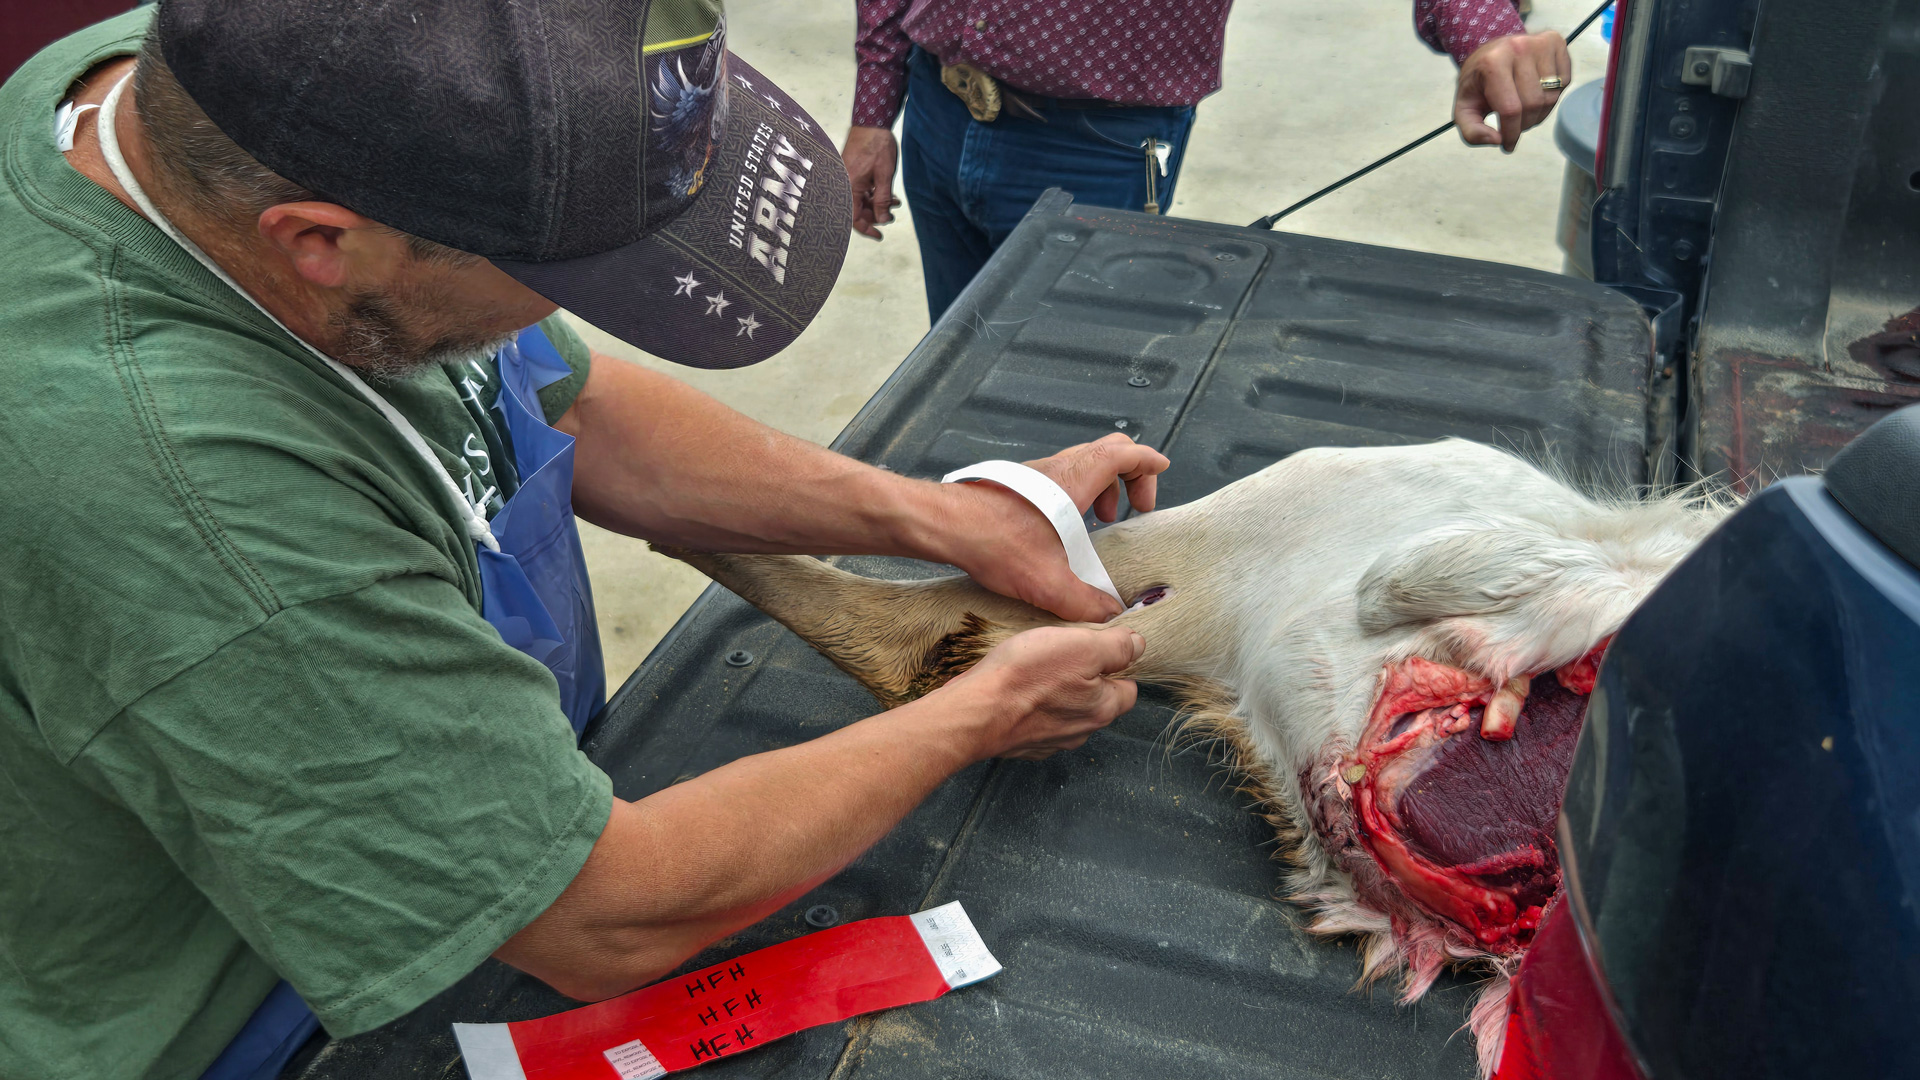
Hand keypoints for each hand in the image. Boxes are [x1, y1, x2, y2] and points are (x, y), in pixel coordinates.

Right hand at [844, 125, 899, 238]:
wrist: (872, 122)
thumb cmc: (877, 146)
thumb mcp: (884, 176)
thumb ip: (882, 200)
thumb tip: (884, 220)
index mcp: (849, 187)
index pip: (853, 218)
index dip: (866, 229)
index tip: (879, 235)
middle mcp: (844, 184)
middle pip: (857, 210)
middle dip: (875, 215)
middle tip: (892, 215)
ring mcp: (847, 178)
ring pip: (860, 200)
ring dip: (876, 204)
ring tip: (895, 203)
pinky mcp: (851, 172)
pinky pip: (860, 190)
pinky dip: (873, 194)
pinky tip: (888, 194)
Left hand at [938, 433, 1170, 621]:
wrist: (944, 526)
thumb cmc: (993, 542)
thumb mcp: (1049, 582)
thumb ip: (1087, 602)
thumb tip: (1111, 616)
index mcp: (1077, 480)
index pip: (1127, 454)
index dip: (1149, 463)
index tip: (1163, 472)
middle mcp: (1058, 468)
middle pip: (1108, 450)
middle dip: (1130, 475)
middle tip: (1132, 509)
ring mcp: (1037, 472)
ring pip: (1082, 462)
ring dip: (1101, 485)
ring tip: (1101, 520)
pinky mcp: (1018, 484)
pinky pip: (1060, 476)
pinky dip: (1076, 493)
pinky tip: (1065, 529)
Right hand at [945, 624, 1143, 759]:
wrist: (976, 712)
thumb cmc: (1027, 675)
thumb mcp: (1081, 646)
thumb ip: (1116, 647)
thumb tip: (1139, 645)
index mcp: (1103, 708)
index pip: (1129, 689)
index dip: (1117, 667)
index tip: (1097, 651)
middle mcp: (1082, 731)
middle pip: (1097, 703)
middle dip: (1086, 682)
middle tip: (1062, 657)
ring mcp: (1051, 742)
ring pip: (1067, 715)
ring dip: (1058, 696)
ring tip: (1036, 673)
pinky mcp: (1024, 746)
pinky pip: (1038, 724)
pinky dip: (1033, 710)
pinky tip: (1017, 693)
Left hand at [1455, 30, 1571, 152]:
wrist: (1490, 52)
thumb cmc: (1479, 82)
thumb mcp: (1464, 107)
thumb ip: (1472, 131)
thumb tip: (1497, 140)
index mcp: (1492, 63)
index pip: (1511, 109)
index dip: (1512, 134)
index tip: (1508, 145)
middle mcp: (1519, 48)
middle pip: (1534, 104)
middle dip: (1525, 125)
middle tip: (1515, 126)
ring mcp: (1540, 43)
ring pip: (1552, 96)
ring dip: (1540, 113)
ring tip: (1524, 109)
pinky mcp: (1556, 42)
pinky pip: (1565, 82)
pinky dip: (1553, 95)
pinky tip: (1537, 91)